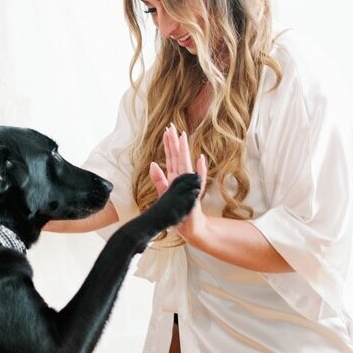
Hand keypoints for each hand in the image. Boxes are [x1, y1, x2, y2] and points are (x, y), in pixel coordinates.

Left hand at [149, 125, 207, 243]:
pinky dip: (200, 170)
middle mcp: (183, 178)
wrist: (188, 227)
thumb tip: (152, 164)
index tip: (167, 130)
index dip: (169, 144)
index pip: (171, 157)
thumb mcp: (164, 193)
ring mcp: (190, 184)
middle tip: (173, 126)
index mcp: (174, 177)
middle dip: (175, 141)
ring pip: (187, 163)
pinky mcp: (195, 193)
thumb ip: (158, 179)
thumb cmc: (177, 210)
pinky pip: (198, 179)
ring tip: (183, 137)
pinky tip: (200, 159)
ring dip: (185, 150)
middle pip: (178, 156)